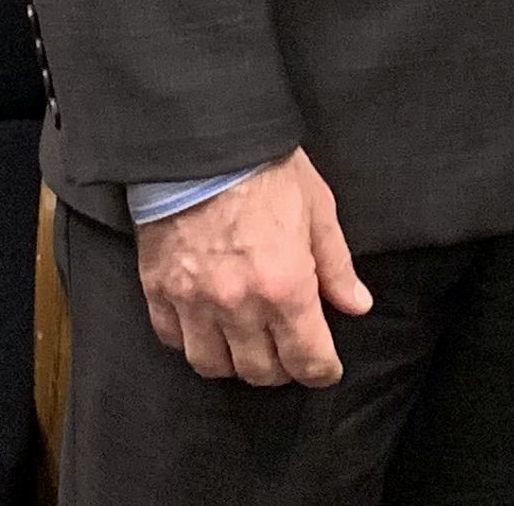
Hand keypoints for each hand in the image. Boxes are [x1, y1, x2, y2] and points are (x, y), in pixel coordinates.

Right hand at [135, 149, 375, 384]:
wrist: (202, 141)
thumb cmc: (267, 169)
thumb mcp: (318, 208)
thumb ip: (336, 265)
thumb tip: (356, 305)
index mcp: (286, 286)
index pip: (308, 360)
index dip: (322, 371)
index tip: (325, 367)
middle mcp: (239, 306)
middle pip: (261, 372)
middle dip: (282, 369)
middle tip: (288, 352)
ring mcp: (193, 302)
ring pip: (213, 366)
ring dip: (234, 363)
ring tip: (246, 345)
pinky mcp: (158, 291)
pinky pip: (173, 340)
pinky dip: (191, 341)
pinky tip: (205, 326)